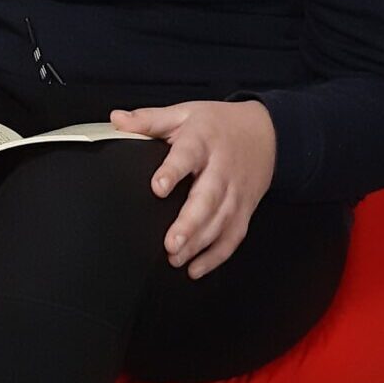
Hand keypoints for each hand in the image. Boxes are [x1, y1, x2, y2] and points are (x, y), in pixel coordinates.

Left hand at [110, 100, 274, 279]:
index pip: (186, 156)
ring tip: (175, 258)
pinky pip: (232, 236)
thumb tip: (116, 120)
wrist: (267, 133)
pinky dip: (216, 256)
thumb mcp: (184, 114)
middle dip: (190, 223)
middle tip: (171, 243)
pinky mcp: (244, 210)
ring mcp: (235, 192)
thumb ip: (149, 120)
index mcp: (202, 141)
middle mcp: (221, 169)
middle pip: (207, 198)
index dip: (172, 172)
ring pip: (220, 221)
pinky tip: (196, 268)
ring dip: (199, 243)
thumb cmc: (218, 125)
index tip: (158, 188)